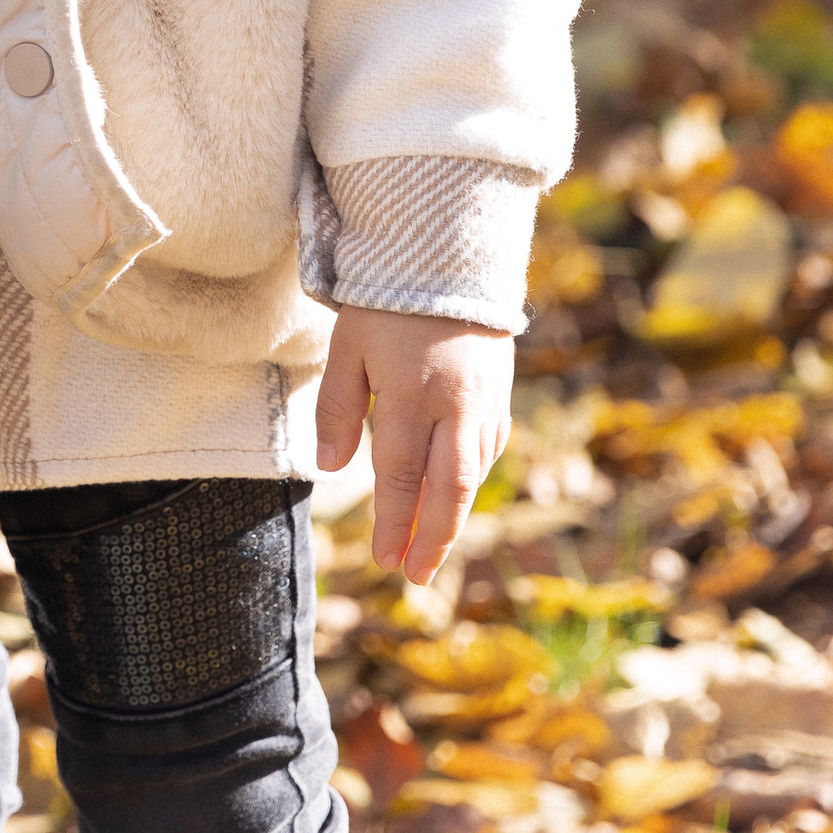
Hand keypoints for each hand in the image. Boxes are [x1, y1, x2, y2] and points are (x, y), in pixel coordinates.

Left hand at [316, 308, 514, 583]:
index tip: (385, 561)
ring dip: (452, 516)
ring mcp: (484, 402)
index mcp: (413, 398)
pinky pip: (488, 447)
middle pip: (447, 490)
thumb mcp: (348, 347)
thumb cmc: (386, 303)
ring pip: (471, 474)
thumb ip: (338, 408)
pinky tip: (455, 493)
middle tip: (415, 576)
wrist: (448, 255)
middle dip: (432, 539)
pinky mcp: (499, 393)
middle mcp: (456, 408)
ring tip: (432, 549)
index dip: (394, 524)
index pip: (400, 478)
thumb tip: (332, 470)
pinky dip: (471, 478)